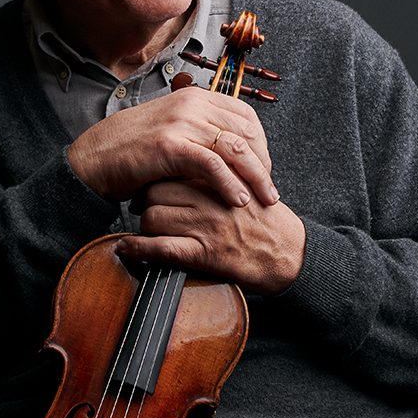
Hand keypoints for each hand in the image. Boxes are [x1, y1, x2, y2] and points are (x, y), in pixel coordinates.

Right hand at [67, 86, 277, 208]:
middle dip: (263, 164)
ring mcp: (181, 122)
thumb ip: (200, 133)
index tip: (264, 169)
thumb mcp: (172, 132)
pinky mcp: (170, 145)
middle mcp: (191, 104)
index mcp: (195, 97)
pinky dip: (230, 184)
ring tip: (263, 200)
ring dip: (255, 177)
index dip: (262, 144)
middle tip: (269, 190)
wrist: (94, 158)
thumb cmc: (132, 150)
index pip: (246, 115)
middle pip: (247, 131)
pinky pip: (212, 164)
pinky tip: (238, 201)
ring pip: (235, 147)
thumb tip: (232, 151)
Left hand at [117, 179, 306, 294]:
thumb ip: (220, 172)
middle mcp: (213, 200)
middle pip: (158, 190)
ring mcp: (208, 227)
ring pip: (155, 217)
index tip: (152, 179)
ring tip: (143, 226)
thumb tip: (190, 162)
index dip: (158, 174)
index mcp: (223, 179)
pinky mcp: (205, 254)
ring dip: (142, 224)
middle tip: (141, 203)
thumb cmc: (267, 221)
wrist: (290, 255)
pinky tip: (127, 248)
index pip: (176, 167)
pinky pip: (161, 249)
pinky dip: (138, 249)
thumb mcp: (247, 186)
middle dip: (144, 198)